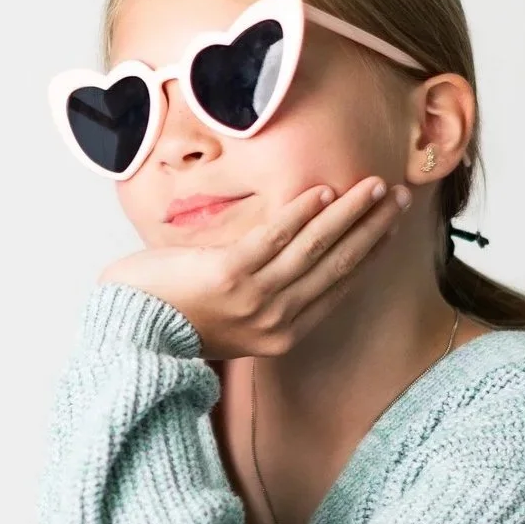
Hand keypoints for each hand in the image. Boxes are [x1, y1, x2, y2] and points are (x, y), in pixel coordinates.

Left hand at [98, 176, 411, 359]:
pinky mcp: (229, 278)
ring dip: (347, 214)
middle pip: (337, 266)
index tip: (390, 224)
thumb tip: (287, 254)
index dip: (369, 251)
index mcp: (281, 335)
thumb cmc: (171, 321)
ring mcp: (255, 301)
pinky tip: (322, 192)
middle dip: (371, 228)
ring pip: (314, 251)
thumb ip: (263, 292)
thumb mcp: (230, 316)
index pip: (339, 286)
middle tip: (397, 196)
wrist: (127, 336)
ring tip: (372, 186)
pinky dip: (301, 215)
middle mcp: (276, 322)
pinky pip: (275, 240)